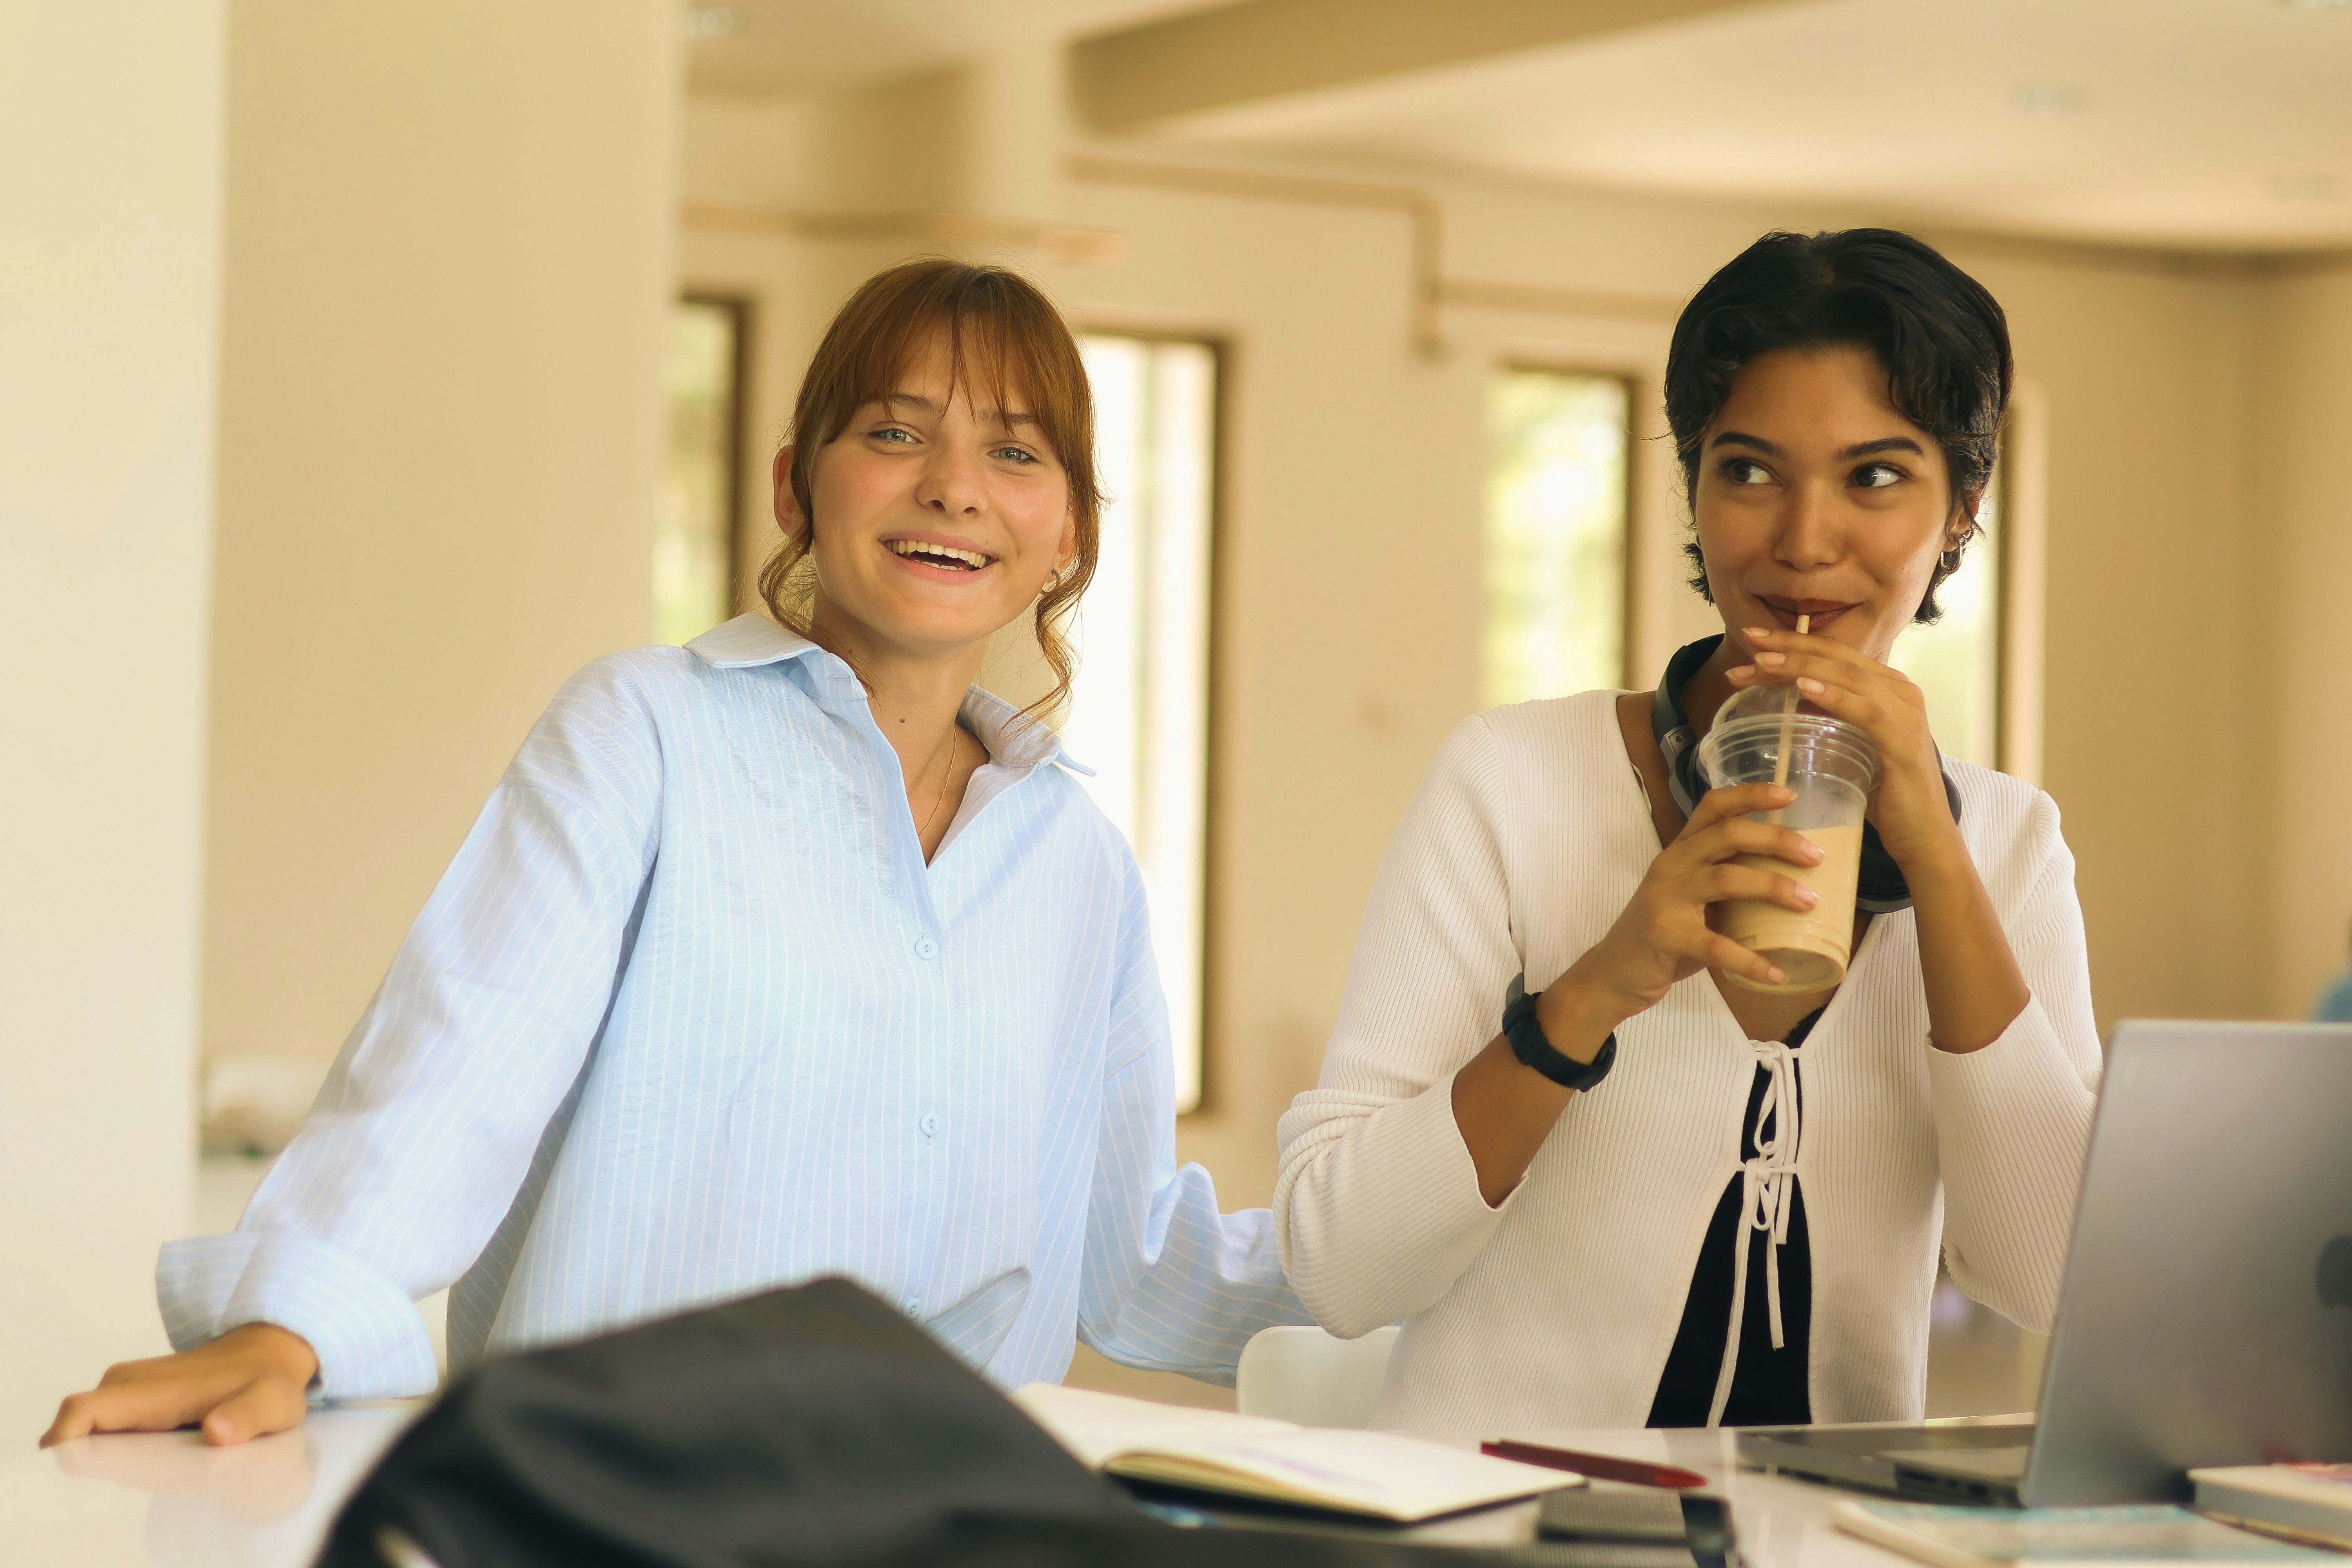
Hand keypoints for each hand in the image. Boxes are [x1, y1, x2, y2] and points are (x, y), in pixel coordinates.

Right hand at [40, 1323, 317, 1448]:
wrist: (268, 1352)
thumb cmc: (267, 1380)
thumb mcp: (271, 1401)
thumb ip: (247, 1417)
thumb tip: (218, 1431)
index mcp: (152, 1389)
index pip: (81, 1412)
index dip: (67, 1445)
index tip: (90, 1471)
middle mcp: (127, 1385)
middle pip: (78, 1429)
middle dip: (93, 1460)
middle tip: (148, 1472)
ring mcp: (126, 1390)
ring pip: (90, 1430)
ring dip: (108, 1455)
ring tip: (161, 1462)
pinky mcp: (131, 1398)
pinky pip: (104, 1427)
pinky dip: (118, 1448)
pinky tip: (157, 1456)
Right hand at [1539, 780, 1824, 1041]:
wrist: (1612, 973)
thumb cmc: (1663, 935)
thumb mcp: (1691, 899)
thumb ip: (1726, 885)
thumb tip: (1792, 882)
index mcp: (1680, 852)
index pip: (1713, 807)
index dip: (1751, 795)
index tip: (1790, 794)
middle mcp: (1671, 866)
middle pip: (1727, 834)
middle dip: (1776, 839)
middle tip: (1815, 856)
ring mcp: (1665, 899)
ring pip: (1725, 879)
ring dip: (1773, 887)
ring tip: (1809, 903)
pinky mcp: (1664, 935)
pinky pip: (1716, 945)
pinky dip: (1751, 960)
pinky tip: (1776, 972)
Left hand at [1728, 626, 1958, 868]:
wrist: (1922, 837)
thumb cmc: (1883, 794)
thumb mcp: (1851, 745)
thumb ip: (1831, 717)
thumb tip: (1792, 696)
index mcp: (1889, 689)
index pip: (1836, 654)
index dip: (1794, 641)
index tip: (1753, 637)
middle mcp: (1902, 692)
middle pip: (1838, 657)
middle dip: (1790, 646)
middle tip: (1749, 640)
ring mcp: (1907, 715)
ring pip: (1848, 676)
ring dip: (1801, 666)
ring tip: (1762, 662)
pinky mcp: (1904, 742)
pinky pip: (1865, 711)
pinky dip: (1833, 696)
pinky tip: (1802, 688)